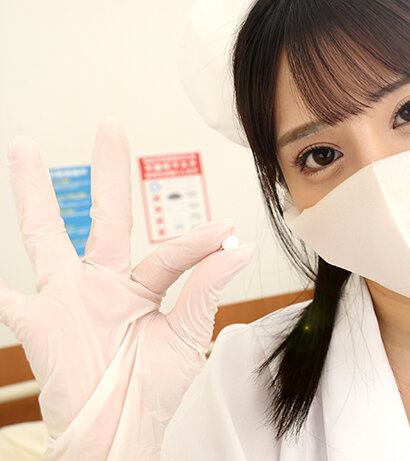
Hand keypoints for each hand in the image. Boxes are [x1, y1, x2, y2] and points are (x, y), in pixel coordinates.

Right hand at [0, 118, 255, 458]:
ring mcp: (66, 298)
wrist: (120, 434)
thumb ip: (205, 289)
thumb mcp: (186, 337)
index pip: (169, 252)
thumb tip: (240, 245)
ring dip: (35, 193)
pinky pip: (4, 297)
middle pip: (104, 217)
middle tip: (111, 126)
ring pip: (46, 234)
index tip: (228, 231)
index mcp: (140, 286)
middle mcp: (101, 282)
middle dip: (108, 172)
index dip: (198, 242)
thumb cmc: (151, 389)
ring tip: (25, 148)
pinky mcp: (37, 322)